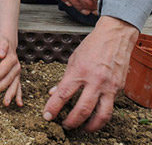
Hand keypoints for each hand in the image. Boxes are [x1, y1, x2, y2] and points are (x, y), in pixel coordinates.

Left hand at [0, 34, 22, 106]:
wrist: (8, 42)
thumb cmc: (1, 42)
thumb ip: (1, 46)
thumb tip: (0, 55)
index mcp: (12, 57)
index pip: (4, 67)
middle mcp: (16, 66)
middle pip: (8, 78)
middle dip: (1, 87)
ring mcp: (17, 72)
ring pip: (14, 84)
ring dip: (10, 94)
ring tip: (5, 104)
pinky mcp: (16, 76)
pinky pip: (19, 87)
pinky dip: (19, 95)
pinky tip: (19, 104)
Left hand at [43, 16, 138, 130]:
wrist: (114, 36)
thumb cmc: (92, 45)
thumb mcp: (73, 58)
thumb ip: (64, 78)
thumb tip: (53, 93)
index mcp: (79, 70)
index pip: (63, 94)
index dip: (53, 107)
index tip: (47, 116)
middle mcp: (94, 80)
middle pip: (82, 109)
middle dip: (71, 122)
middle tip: (64, 125)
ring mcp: (108, 86)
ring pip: (101, 116)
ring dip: (90, 127)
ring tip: (82, 129)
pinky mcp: (118, 89)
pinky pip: (110, 107)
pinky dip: (101, 115)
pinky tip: (95, 116)